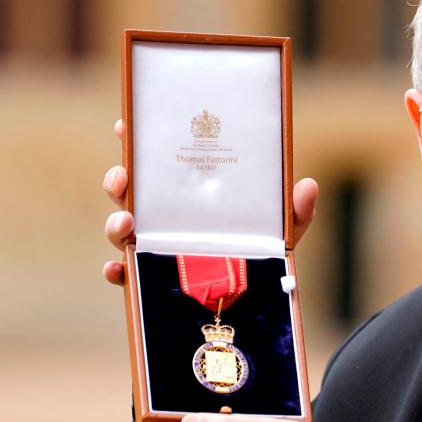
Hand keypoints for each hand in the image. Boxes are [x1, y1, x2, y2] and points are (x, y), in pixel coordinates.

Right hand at [102, 119, 319, 284]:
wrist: (259, 296)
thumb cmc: (265, 249)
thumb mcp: (283, 227)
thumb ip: (296, 210)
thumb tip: (308, 185)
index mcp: (189, 194)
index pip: (157, 163)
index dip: (135, 141)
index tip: (124, 126)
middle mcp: (166, 217)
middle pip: (129, 193)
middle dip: (118, 181)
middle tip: (123, 178)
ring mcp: (156, 247)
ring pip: (121, 231)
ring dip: (114, 224)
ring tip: (125, 224)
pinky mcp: (153, 280)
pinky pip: (127, 275)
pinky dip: (117, 272)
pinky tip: (117, 270)